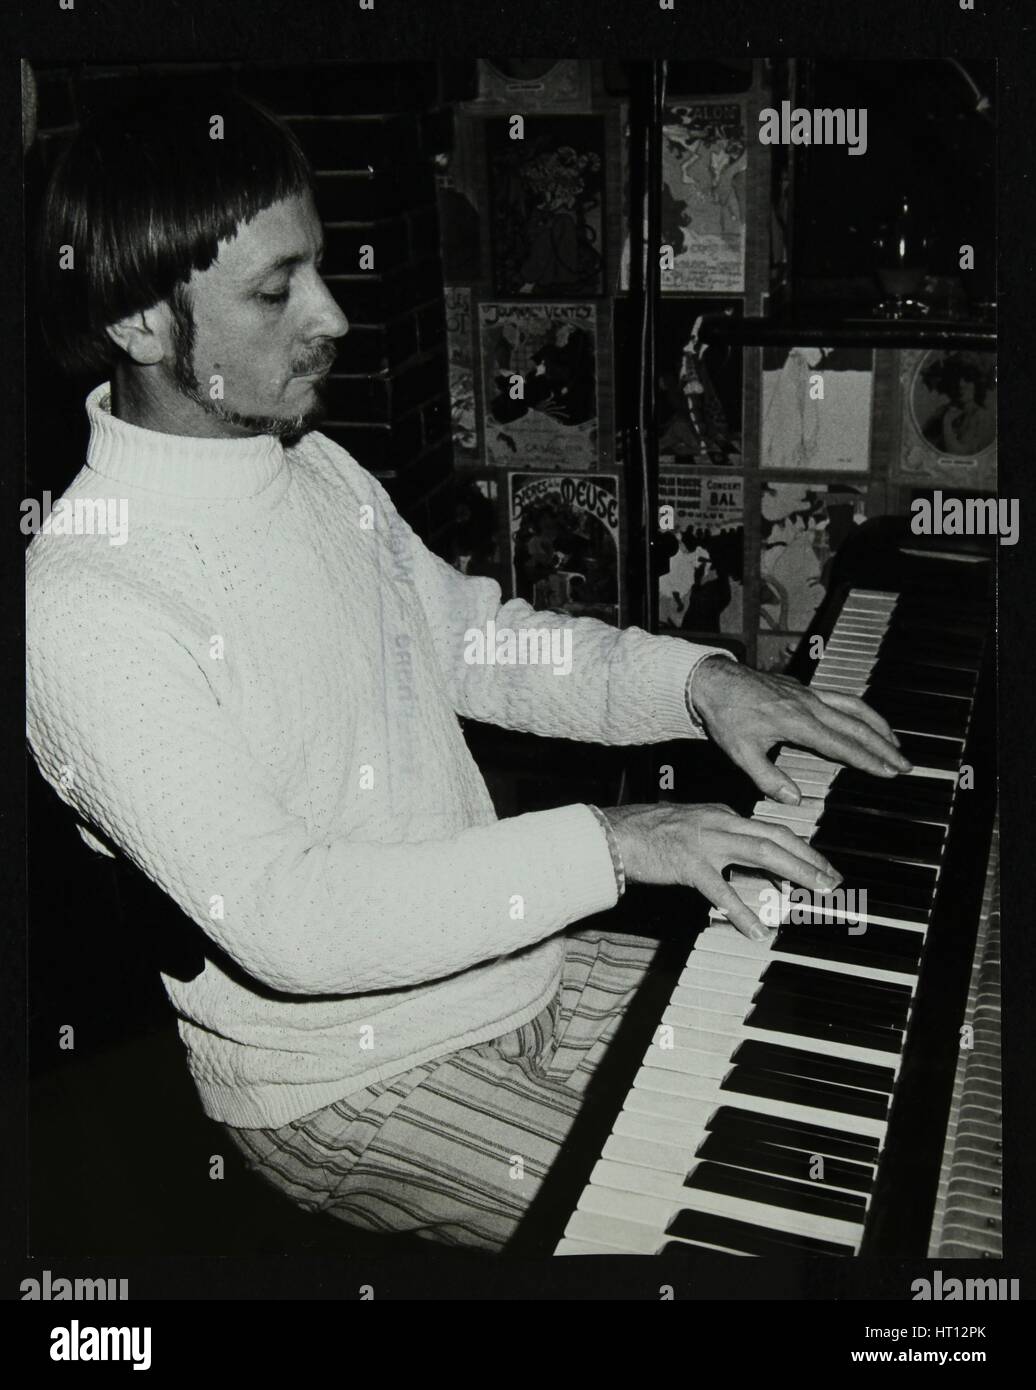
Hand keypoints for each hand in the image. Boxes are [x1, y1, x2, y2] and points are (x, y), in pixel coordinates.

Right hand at [600, 802, 840, 939]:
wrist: (610, 834)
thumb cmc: (645, 834)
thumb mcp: (690, 829)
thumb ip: (720, 844)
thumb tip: (747, 870)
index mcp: (720, 814)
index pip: (770, 829)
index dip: (800, 848)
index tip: (820, 865)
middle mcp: (719, 822)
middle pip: (776, 838)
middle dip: (810, 859)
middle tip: (832, 880)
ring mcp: (705, 842)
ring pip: (762, 853)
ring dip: (795, 873)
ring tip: (816, 892)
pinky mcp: (687, 863)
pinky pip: (720, 891)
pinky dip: (742, 911)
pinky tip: (758, 930)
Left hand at [690, 656, 911, 803]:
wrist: (712, 680)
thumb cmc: (725, 715)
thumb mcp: (740, 753)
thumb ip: (767, 778)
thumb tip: (793, 798)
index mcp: (797, 723)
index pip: (842, 745)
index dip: (868, 760)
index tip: (889, 771)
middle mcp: (809, 705)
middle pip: (856, 726)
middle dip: (884, 746)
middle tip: (904, 763)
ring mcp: (807, 694)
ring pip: (853, 707)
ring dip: (877, 724)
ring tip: (895, 742)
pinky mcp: (802, 688)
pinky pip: (840, 698)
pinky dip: (859, 709)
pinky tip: (864, 719)